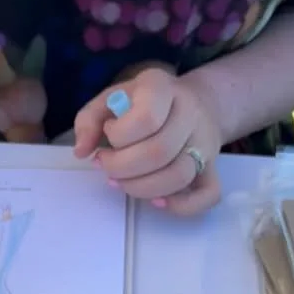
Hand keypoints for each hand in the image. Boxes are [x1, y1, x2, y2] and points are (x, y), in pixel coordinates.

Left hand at [73, 68, 222, 216]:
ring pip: (179, 175)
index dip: (119, 136)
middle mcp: (189, 113)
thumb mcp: (111, 99)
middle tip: (107, 166)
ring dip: (142, 188)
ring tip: (122, 183)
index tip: (108, 135)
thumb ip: (89, 120)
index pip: (146, 118)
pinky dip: (182, 206)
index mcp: (161, 88)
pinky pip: (208, 194)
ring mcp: (205, 143)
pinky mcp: (211, 168)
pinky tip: (157, 202)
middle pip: (159, 152)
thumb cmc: (143, 104)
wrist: (194, 103)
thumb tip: (81, 151)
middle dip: (123, 168)